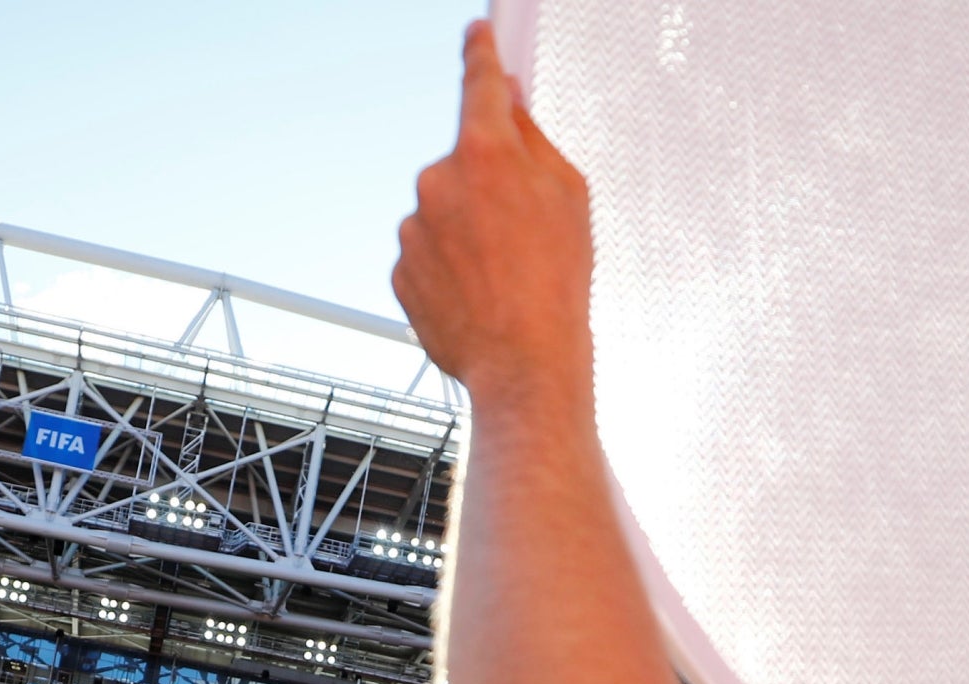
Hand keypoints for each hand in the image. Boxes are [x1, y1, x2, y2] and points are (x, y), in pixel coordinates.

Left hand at [391, 20, 593, 415]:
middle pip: (463, 161)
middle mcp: (438, 181)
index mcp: (485, 152)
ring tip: (502, 273)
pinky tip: (479, 293)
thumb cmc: (557, 284)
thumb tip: (509, 106)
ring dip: (467, 230)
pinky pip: (427, 252)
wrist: (524, 365)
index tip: (477, 34)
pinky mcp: (400, 268)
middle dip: (488, 184)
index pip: (480, 82)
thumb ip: (533, 140)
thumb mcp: (568, 196)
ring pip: (443, 210)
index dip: (481, 53)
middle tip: (523, 230)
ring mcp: (413, 227)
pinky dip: (450, 265)